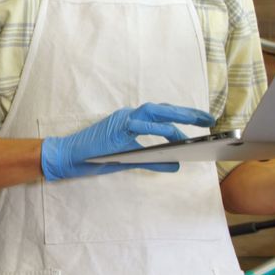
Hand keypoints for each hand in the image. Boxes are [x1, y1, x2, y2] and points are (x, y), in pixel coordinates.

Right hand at [40, 103, 215, 181]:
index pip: (159, 114)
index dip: (181, 115)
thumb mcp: (127, 160)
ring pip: (153, 114)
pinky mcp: (115, 132)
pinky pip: (141, 129)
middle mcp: (127, 117)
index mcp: (129, 121)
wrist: (66, 156)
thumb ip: (152, 160)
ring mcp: (121, 122)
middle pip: (161, 109)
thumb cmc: (93, 157)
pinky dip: (158, 132)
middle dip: (186, 112)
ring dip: (176, 118)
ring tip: (197, 124)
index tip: (201, 119)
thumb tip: (176, 165)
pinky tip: (174, 138)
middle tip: (208, 119)